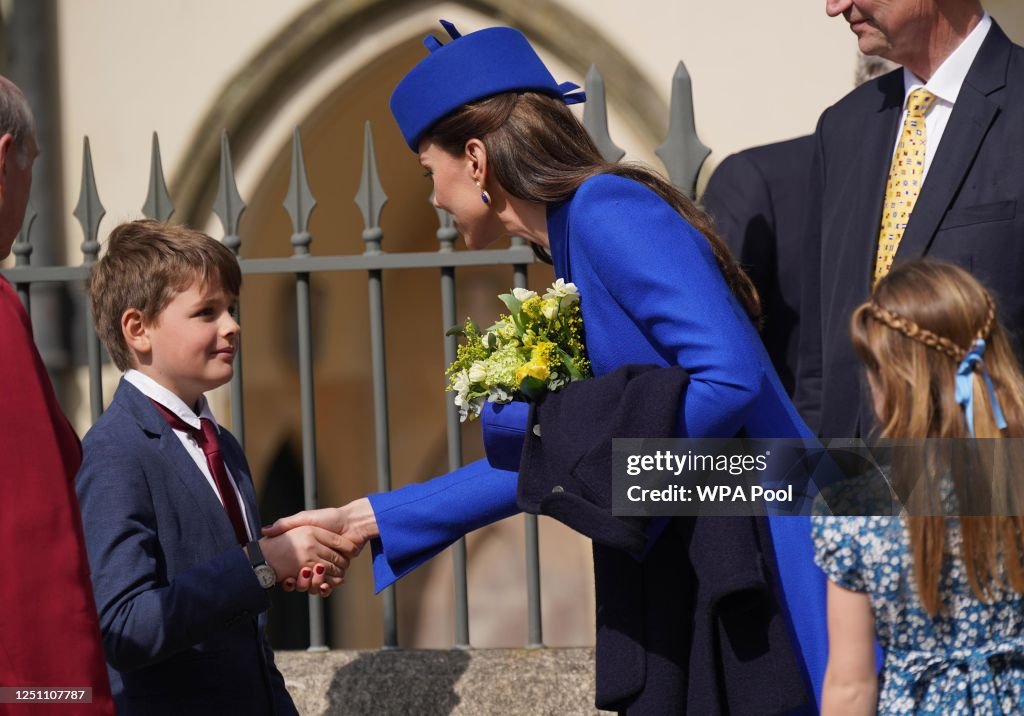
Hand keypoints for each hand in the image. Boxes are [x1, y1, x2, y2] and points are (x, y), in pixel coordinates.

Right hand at [263, 498, 378, 595]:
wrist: (353, 522)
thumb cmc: (329, 517)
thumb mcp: (303, 519)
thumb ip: (285, 524)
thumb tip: (265, 531)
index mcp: (305, 550)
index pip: (292, 568)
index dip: (288, 575)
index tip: (284, 577)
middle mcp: (314, 560)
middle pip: (303, 579)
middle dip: (300, 581)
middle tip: (296, 578)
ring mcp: (326, 567)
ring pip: (314, 585)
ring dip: (312, 585)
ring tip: (311, 578)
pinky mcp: (338, 571)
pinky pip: (329, 585)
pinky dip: (326, 588)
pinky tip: (324, 586)